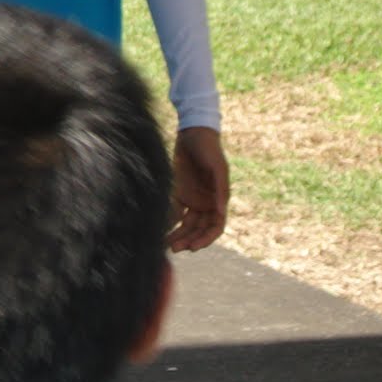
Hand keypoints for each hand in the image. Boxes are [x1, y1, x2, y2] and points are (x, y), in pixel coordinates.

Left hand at [168, 126, 228, 251]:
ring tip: (166, 245)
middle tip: (174, 248)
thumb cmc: (208, 148)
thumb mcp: (217, 166)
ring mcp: (193, 199)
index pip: (215, 227)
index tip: (193, 247)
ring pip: (186, 225)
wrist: (192, 132)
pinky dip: (170, 222)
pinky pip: (176, 213)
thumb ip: (220, 189)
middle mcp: (206, 203)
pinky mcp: (180, 193)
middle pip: (198, 229)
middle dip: (188, 240)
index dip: (206, 239)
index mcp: (218, 200)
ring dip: (178, 235)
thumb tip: (221, 212)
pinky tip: (160, 230)